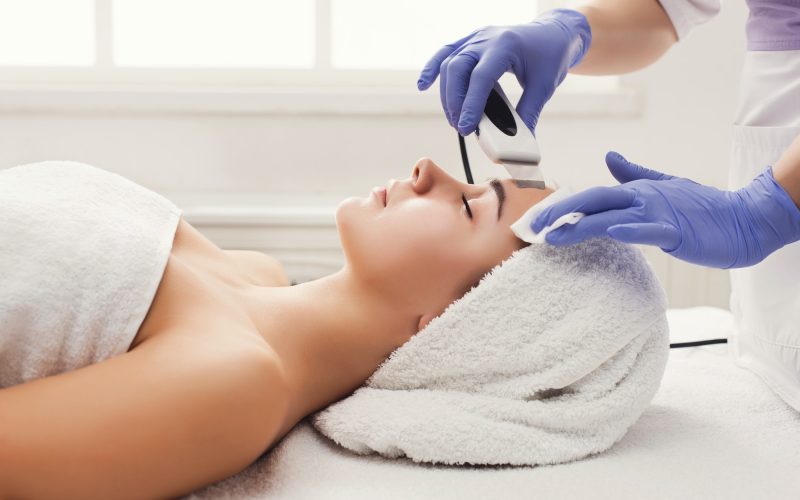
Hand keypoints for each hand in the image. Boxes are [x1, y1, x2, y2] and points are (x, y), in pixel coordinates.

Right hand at [417, 9, 590, 135]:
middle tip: (461, 128)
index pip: (481, 77)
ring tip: (454, 119)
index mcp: (506, 45)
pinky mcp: (471, 41)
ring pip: (449, 63)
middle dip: (455, 102)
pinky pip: (446, 52)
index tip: (467, 129)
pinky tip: (424, 85)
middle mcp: (486, 38)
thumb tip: (517, 143)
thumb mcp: (544, 86)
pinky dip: (432, 69)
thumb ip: (528, 113)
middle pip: (458, 69)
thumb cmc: (551, 56)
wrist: (554, 33)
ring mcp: (476, 38)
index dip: (471, 104)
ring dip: (447, 94)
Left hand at [532, 152, 799, 268]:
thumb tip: (609, 157)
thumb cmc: (700, 207)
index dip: (563, 204)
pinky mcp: (675, 229)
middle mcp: (641, 196)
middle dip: (559, 212)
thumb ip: (633, 173)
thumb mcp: (662, 186)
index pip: (592, 194)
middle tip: (532, 227)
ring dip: (580, 224)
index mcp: (636, 190)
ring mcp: (658, 211)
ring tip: (554, 236)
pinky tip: (610, 231)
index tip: (537, 218)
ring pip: (612, 214)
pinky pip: (649, 229)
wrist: (741, 219)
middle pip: (593, 198)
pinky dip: (629, 229)